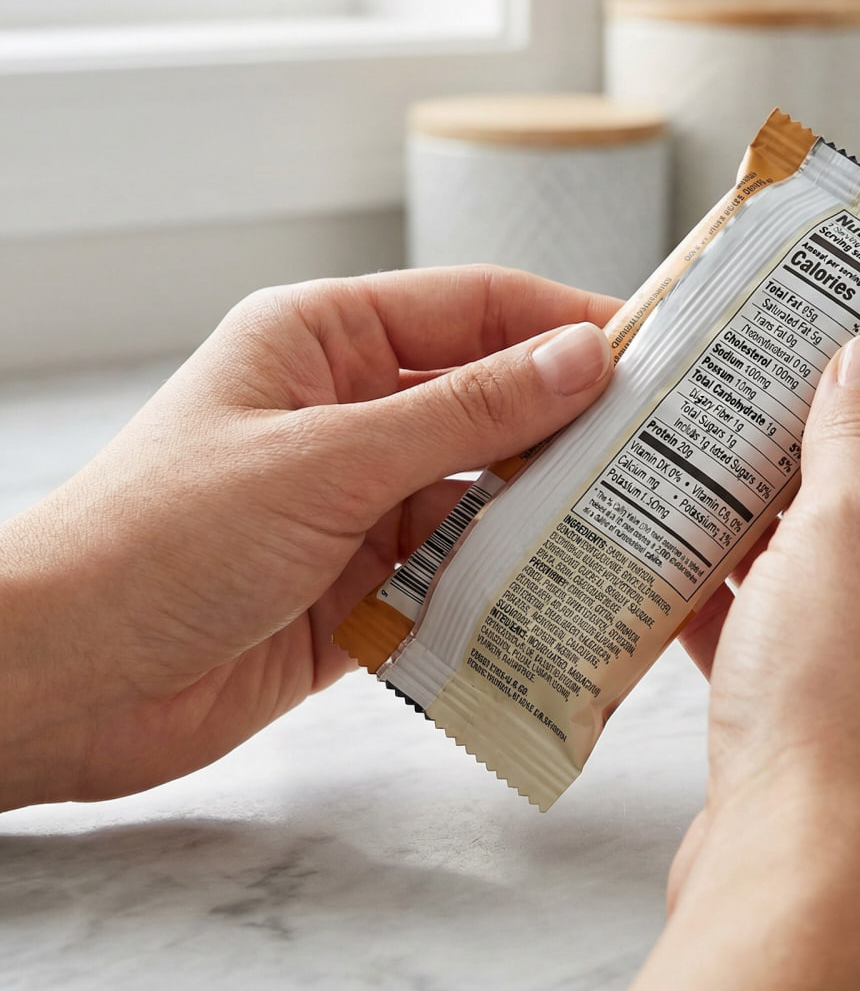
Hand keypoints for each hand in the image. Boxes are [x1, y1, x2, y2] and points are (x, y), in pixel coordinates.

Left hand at [0, 267, 616, 809]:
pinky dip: (505, 581)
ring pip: (481, 491)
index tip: (653, 347)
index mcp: (323, 341)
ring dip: (544, 510)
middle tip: (666, 446)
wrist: (62, 682)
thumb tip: (580, 358)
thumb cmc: (160, 540)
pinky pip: (457, 569)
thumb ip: (463, 413)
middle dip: (568, 424)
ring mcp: (356, 500)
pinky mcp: (361, 584)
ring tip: (635, 524)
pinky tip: (562, 592)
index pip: (472, 308)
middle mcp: (347, 413)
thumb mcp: (328, 461)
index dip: (563, 320)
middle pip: (487, 401)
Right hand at [595, 335, 859, 990]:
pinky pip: (818, 653)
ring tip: (703, 489)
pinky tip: (686, 583)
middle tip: (742, 420)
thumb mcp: (846, 532)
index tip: (808, 358)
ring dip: (779, 541)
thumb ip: (859, 436)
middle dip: (817, 468)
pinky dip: (761, 615)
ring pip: (853, 587)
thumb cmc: (839, 706)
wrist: (801, 890)